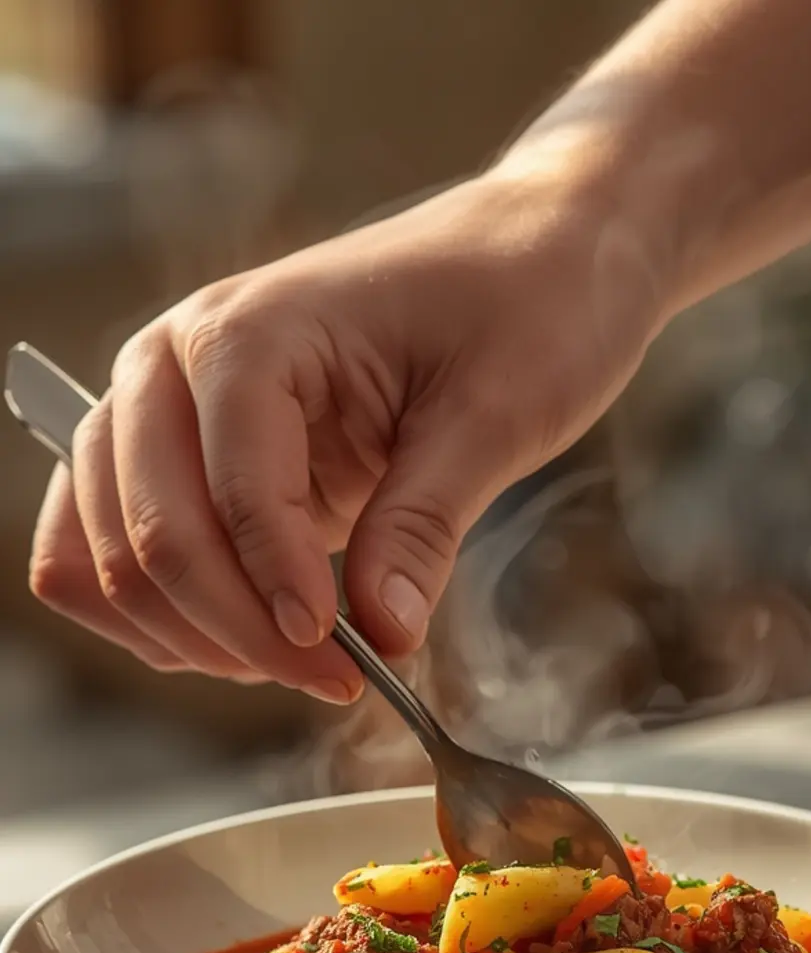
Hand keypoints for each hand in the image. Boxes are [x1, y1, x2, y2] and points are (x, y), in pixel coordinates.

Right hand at [29, 170, 661, 700]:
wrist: (540, 251)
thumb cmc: (525, 302)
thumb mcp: (495, 416)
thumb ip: (422, 526)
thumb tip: (382, 637)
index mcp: (248, 333)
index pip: (227, 493)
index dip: (277, 595)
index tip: (350, 662)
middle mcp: (180, 363)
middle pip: (146, 532)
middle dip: (235, 629)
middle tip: (337, 680)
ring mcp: (173, 408)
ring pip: (107, 549)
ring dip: (188, 631)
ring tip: (300, 662)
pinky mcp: (195, 453)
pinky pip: (116, 544)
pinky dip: (162, 611)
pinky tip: (245, 640)